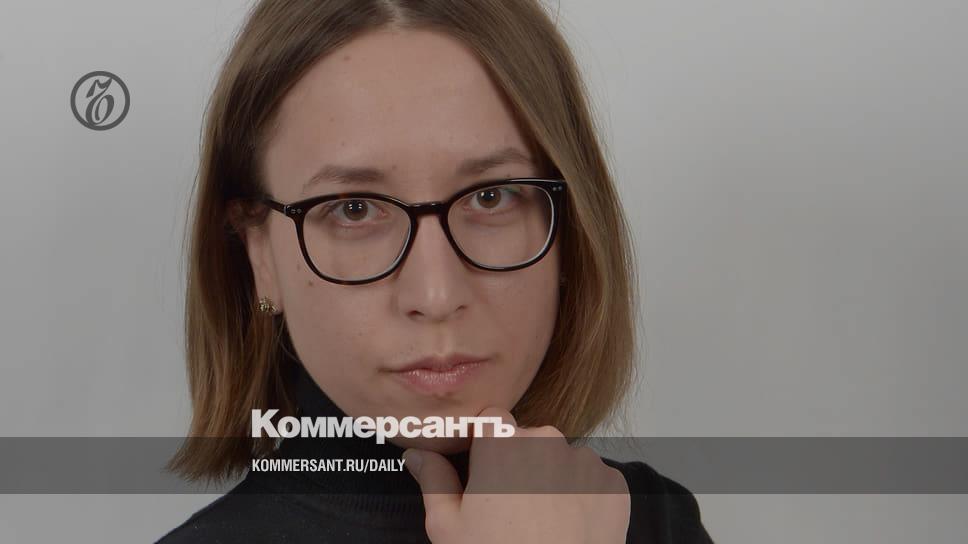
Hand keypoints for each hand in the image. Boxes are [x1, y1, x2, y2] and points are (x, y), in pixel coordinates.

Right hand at [403, 407, 630, 542]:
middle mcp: (548, 439)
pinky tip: (570, 527)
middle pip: (529, 439)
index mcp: (503, 441)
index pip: (492, 418)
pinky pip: (592, 481)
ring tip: (543, 523)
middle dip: (520, 463)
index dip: (485, 444)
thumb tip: (417, 454)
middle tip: (511, 508)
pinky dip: (583, 498)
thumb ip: (434, 481)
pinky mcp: (614, 484)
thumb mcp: (449, 526)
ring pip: (562, 460)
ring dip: (553, 480)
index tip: (483, 471)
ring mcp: (586, 461)